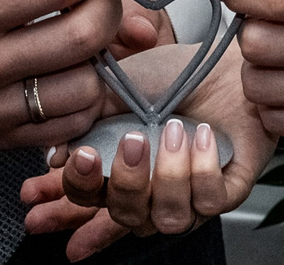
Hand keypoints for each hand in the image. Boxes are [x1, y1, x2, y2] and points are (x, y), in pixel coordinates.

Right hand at [19, 44, 275, 260]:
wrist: (225, 63)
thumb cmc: (173, 74)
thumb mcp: (118, 87)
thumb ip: (86, 119)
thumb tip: (58, 155)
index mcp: (119, 169)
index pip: (87, 197)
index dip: (78, 188)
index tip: (82, 157)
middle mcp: (151, 192)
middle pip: (126, 215)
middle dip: (126, 182)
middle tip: (133, 140)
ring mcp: (188, 196)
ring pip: (168, 219)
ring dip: (169, 176)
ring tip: (173, 130)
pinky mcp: (226, 193)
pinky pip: (210, 203)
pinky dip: (204, 169)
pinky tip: (204, 135)